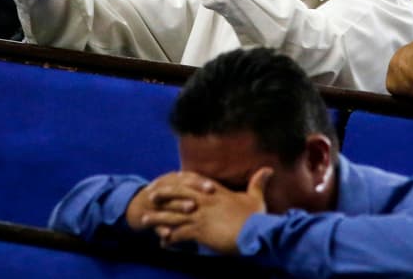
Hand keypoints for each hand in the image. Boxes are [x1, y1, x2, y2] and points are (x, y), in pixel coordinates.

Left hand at [135, 168, 271, 254]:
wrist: (255, 233)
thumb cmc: (255, 217)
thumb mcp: (256, 198)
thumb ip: (258, 183)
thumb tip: (268, 169)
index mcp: (216, 193)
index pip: (194, 182)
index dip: (181, 180)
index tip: (172, 179)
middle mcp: (205, 202)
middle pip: (177, 194)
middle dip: (162, 195)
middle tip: (149, 195)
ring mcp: (200, 216)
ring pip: (172, 214)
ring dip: (157, 218)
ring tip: (144, 221)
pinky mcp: (199, 231)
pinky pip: (178, 234)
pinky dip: (169, 238)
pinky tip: (161, 242)